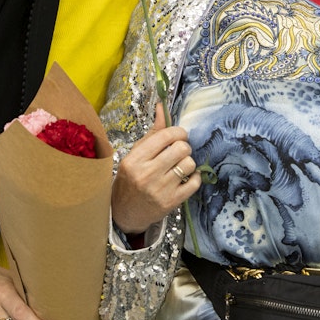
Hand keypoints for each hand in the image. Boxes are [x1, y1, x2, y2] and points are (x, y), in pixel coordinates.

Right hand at [112, 105, 200, 234]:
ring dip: (188, 163)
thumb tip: (162, 107)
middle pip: (181, 149)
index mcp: (135, 159)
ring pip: (189, 164)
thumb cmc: (130, 179)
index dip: (178, 132)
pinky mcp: (171, 203)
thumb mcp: (136, 154)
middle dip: (184, 147)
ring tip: (180, 166)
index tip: (178, 136)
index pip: (165, 135)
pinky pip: (194, 183)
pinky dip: (195, 178)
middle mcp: (146, 174)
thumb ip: (153, 132)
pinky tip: (186, 178)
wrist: (125, 212)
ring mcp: (160, 190)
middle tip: (179, 152)